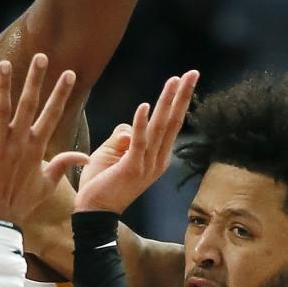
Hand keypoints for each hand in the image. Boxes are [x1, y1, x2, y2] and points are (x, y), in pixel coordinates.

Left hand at [0, 55, 87, 226]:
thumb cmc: (21, 205)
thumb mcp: (47, 185)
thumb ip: (63, 165)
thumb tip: (85, 156)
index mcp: (36, 148)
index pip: (52, 114)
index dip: (61, 93)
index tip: (69, 73)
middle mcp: (19, 142)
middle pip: (29, 105)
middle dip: (36, 79)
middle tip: (41, 57)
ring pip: (1, 110)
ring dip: (2, 86)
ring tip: (4, 64)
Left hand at [73, 70, 197, 214]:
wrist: (94, 213)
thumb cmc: (102, 182)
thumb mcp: (112, 152)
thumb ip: (124, 136)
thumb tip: (131, 123)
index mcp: (157, 157)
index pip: (171, 123)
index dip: (178, 101)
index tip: (185, 79)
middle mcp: (157, 160)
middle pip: (172, 121)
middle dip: (182, 96)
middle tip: (193, 73)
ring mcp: (146, 165)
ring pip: (159, 128)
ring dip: (166, 102)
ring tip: (174, 81)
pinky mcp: (131, 168)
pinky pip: (138, 142)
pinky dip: (141, 123)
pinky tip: (144, 106)